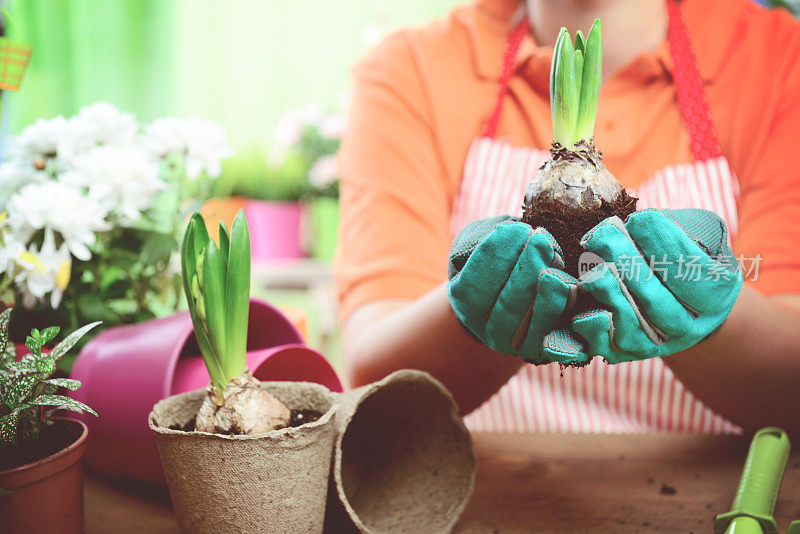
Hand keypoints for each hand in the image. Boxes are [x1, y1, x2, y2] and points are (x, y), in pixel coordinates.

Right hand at [447, 216, 580, 363]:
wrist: (515, 292)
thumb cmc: (499, 258)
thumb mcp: (480, 243)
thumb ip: (486, 239)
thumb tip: (511, 233)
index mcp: (466, 302)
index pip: (476, 284)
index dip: (496, 257)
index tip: (517, 230)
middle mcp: (490, 330)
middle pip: (507, 305)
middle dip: (526, 270)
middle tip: (541, 240)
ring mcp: (520, 345)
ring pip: (535, 324)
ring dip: (549, 292)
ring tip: (558, 263)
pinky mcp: (549, 349)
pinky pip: (561, 338)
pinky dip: (568, 314)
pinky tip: (574, 288)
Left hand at [542, 208, 742, 364]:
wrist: (679, 302)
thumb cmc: (683, 258)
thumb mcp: (698, 238)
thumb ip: (674, 231)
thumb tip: (633, 223)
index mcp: (716, 295)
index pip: (692, 272)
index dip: (665, 246)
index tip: (640, 219)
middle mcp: (690, 327)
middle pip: (658, 303)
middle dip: (628, 266)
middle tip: (604, 236)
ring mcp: (658, 345)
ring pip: (633, 330)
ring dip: (609, 296)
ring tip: (593, 269)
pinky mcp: (626, 354)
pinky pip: (607, 348)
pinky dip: (593, 330)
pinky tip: (582, 309)